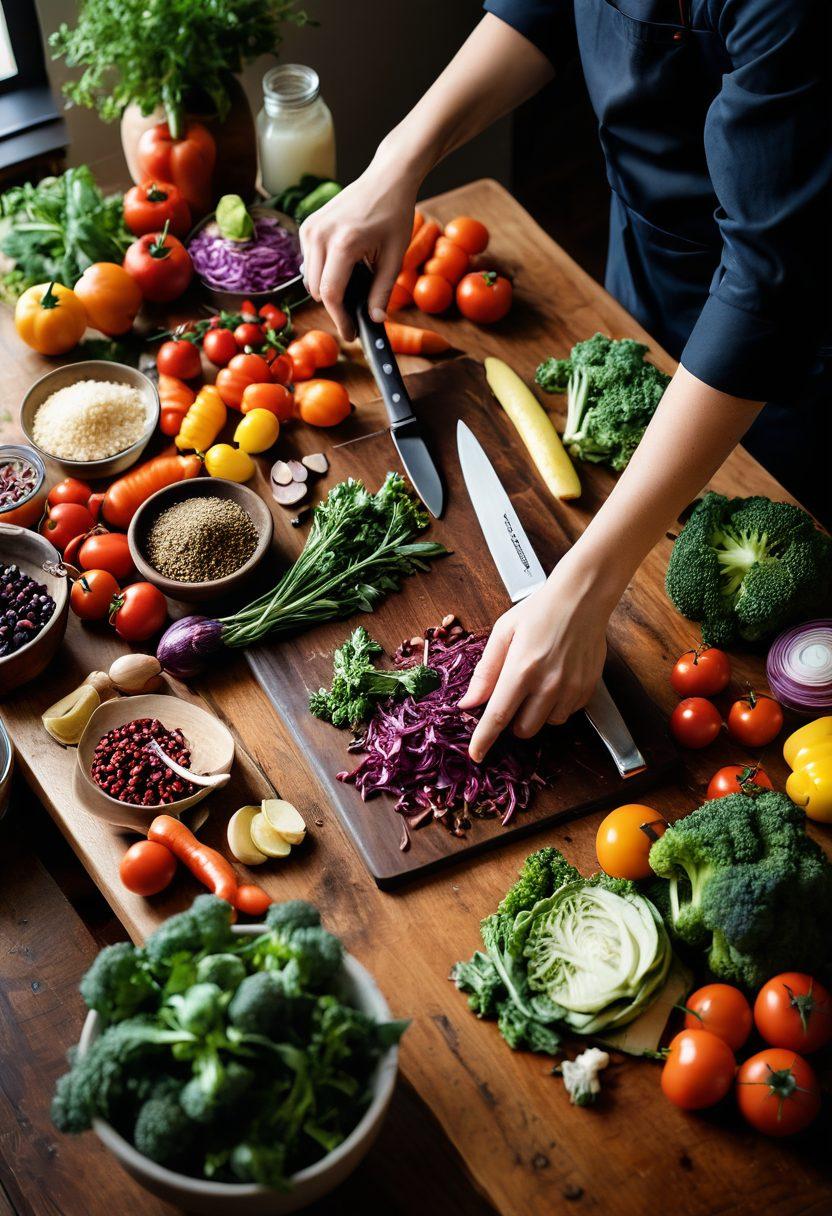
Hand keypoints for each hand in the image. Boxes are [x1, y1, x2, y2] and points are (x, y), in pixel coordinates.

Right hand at [298, 154, 417, 340]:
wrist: (386, 178)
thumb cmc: (394, 214)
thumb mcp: (394, 257)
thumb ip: (382, 291)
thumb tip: (375, 320)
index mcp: (343, 242)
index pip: (331, 293)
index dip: (340, 319)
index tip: (351, 333)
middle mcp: (320, 234)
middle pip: (317, 290)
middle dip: (335, 306)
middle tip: (356, 314)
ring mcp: (310, 229)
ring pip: (310, 279)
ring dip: (328, 289)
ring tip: (354, 285)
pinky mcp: (307, 226)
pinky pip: (309, 263)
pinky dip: (323, 272)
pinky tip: (343, 266)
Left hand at [458, 565, 609, 762]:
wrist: (581, 599)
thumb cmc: (539, 611)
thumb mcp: (503, 633)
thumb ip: (485, 672)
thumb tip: (469, 702)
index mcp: (522, 669)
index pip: (498, 717)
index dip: (484, 740)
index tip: (475, 755)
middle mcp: (549, 684)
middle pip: (524, 729)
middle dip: (513, 719)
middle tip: (513, 694)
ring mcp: (571, 688)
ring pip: (547, 724)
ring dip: (537, 713)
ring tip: (537, 684)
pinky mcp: (587, 689)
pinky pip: (567, 713)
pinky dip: (557, 705)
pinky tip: (555, 681)